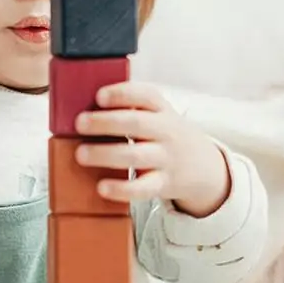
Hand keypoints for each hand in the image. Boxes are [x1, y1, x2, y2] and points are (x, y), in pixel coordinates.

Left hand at [74, 83, 232, 216]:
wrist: (204, 167)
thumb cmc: (168, 138)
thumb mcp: (160, 117)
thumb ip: (132, 111)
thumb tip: (87, 111)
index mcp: (163, 111)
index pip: (146, 95)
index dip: (122, 94)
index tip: (99, 96)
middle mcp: (166, 132)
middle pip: (137, 123)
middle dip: (106, 122)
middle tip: (79, 123)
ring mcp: (166, 159)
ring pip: (135, 155)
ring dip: (105, 154)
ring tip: (81, 154)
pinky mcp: (163, 184)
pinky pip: (142, 188)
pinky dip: (121, 189)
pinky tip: (102, 187)